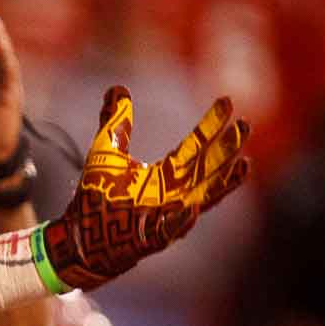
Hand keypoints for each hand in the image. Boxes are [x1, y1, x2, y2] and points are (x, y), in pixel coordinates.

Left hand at [39, 87, 249, 290]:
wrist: (79, 234)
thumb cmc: (97, 196)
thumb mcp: (105, 152)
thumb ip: (114, 123)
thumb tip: (118, 88)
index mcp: (167, 174)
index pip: (196, 145)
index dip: (211, 125)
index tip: (227, 101)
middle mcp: (174, 194)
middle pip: (208, 169)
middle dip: (227, 149)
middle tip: (245, 125)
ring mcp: (166, 217)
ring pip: (203, 199)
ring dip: (223, 184)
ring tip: (244, 164)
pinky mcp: (149, 237)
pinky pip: (170, 231)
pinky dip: (182, 221)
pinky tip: (192, 208)